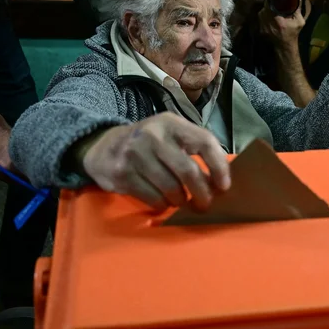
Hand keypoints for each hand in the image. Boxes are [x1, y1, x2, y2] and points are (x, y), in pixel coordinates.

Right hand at [80, 113, 230, 210]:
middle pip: (187, 171)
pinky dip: (163, 205)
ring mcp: (135, 155)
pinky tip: (164, 202)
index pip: (204, 142)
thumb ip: (194, 148)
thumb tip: (220, 179)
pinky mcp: (123, 174)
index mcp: (171, 123)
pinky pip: (153, 198)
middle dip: (202, 193)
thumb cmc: (149, 144)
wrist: (103, 147)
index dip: (219, 166)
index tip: (224, 186)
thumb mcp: (170, 134)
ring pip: (171, 188)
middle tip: (205, 204)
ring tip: (183, 202)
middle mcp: (153, 135)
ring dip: (181, 201)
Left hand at [257, 0, 305, 48]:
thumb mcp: (299, 22)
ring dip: (265, 10)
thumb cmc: (293, 33)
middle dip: (268, 4)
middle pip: (264, 8)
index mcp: (279, 21)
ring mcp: (264, 27)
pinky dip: (264, 16)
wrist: (284, 46)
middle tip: (273, 1)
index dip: (271, 0)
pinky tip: (269, 16)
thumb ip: (297, 9)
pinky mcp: (261, 30)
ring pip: (261, 13)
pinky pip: (260, 19)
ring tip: (271, 8)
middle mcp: (269, 23)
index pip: (270, 5)